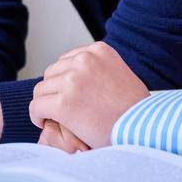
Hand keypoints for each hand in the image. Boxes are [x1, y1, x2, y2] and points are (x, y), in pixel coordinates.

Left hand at [29, 42, 147, 148]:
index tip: (67, 95)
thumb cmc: (136, 111)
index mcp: (99, 50)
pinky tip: (44, 123)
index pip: (66, 60)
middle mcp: (84, 60)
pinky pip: (36, 106)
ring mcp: (73, 80)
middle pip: (51, 73)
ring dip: (45, 104)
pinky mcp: (63, 103)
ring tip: (54, 118)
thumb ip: (98, 70)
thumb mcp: (120, 76)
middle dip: (53, 92)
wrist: (145, 130)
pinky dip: (37, 116)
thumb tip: (75, 75)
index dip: (63, 80)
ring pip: (41, 90)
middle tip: (59, 110)